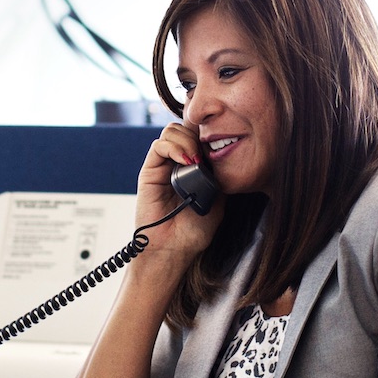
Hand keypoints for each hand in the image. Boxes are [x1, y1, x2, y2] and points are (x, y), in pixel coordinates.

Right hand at [137, 122, 224, 258]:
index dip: (210, 134)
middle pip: (185, 129)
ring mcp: (162, 166)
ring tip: (196, 159)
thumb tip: (228, 156)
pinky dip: (174, 147)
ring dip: (187, 140)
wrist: (175, 249)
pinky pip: (158, 146)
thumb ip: (220, 177)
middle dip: (198, 134)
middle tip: (207, 154)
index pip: (199, 136)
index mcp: (194, 168)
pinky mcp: (149, 172)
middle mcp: (177, 163)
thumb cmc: (194, 231)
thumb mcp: (218, 200)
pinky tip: (186, 161)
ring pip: (172, 132)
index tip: (222, 143)